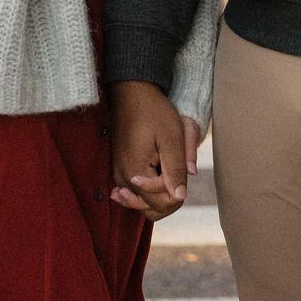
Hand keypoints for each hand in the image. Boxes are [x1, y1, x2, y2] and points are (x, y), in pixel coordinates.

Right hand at [109, 81, 191, 219]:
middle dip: (169, 198)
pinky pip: (136, 191)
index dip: (177, 194)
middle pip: (150, 209)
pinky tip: (159, 174)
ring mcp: (119, 174)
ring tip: (169, 169)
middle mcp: (122, 178)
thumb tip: (180, 198)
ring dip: (160, 192)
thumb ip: (175, 170)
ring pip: (143, 202)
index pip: (160, 205)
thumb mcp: (172, 138)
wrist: (133, 92)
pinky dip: (150, 188)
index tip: (182, 169)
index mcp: (134, 173)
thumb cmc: (154, 111)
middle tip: (179, 174)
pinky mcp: (119, 168)